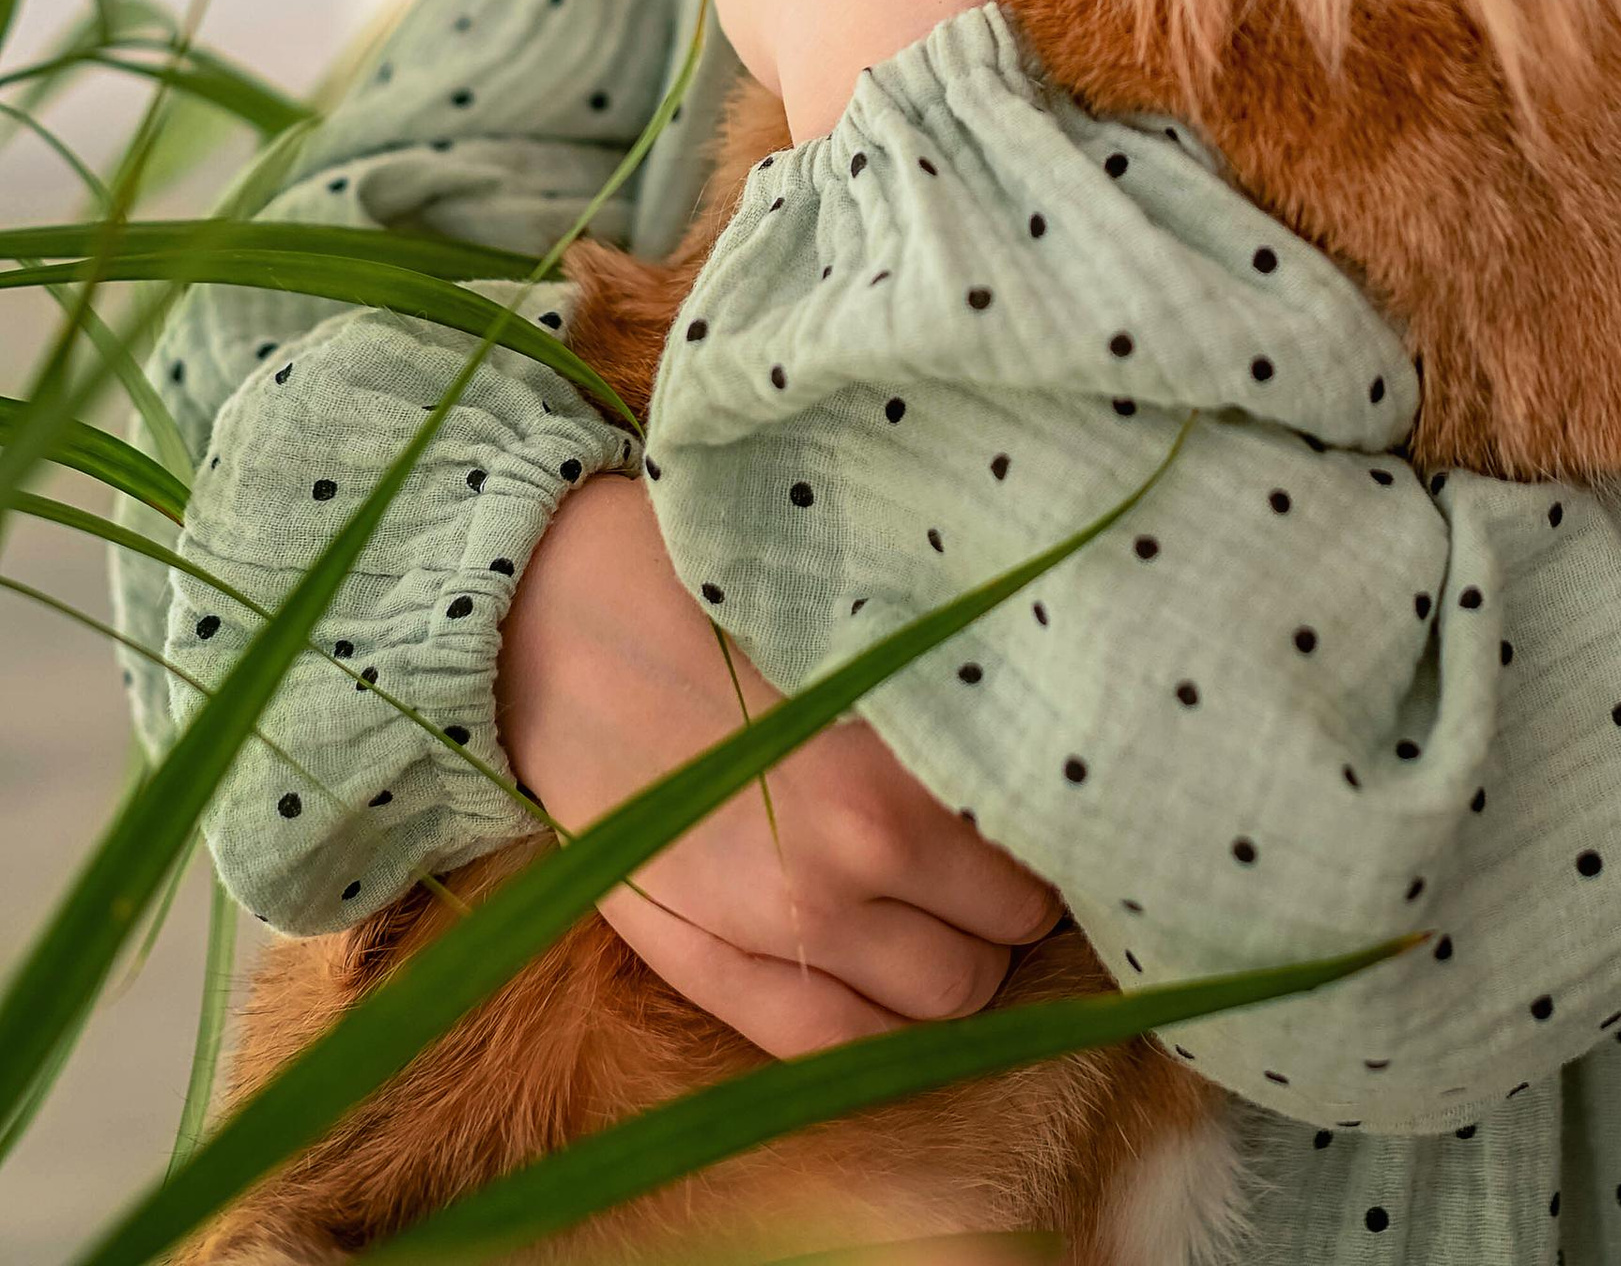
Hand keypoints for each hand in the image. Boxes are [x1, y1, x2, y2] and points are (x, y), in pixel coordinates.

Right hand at [497, 470, 1058, 1056]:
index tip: (1044, 793)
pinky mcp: (711, 971)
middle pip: (1009, 928)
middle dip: (1014, 894)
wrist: (552, 623)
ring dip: (961, 959)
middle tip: (992, 846)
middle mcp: (857, 854)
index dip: (1049, 816)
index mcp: (902, 753)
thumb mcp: (854, 616)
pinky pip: (838, 1050)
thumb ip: (944, 689)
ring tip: (941, 904)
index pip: (1041, 835)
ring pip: (947, 1002)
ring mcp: (783, 929)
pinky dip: (885, 1030)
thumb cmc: (709, 590)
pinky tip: (887, 974)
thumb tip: (1048, 724)